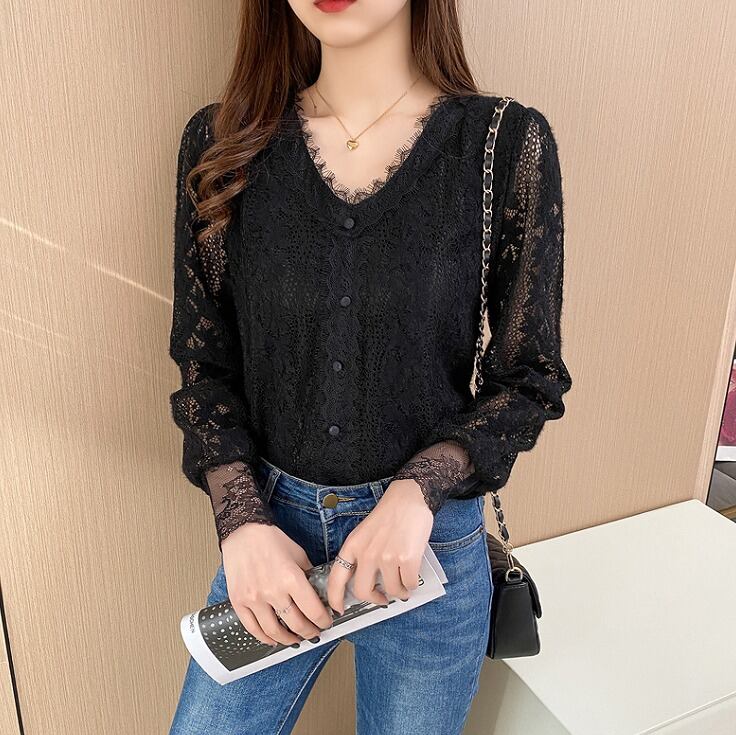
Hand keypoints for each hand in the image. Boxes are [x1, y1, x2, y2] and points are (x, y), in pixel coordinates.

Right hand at [221, 523, 333, 645]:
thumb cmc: (270, 540)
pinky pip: (252, 628)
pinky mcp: (238, 602)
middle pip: (296, 624)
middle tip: (314, 633)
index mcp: (291, 577)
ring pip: (274, 631)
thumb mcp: (298, 554)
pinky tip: (273, 639)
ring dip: (289, 640)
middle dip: (310, 632)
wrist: (243, 531)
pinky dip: (264, 638)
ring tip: (296, 640)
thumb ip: (308, 575)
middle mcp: (272, 591)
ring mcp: (254, 598)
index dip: (323, 621)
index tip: (326, 622)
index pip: (313, 610)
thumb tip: (318, 593)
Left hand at [327, 480, 433, 614]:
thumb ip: (361, 555)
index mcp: (353, 546)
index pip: (336, 578)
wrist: (409, 499)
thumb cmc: (388, 515)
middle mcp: (367, 554)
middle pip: (363, 591)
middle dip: (374, 599)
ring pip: (390, 591)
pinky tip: (411, 576)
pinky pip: (408, 585)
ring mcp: (387, 558)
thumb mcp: (364, 533)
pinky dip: (411, 585)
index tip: (338, 609)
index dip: (335, 598)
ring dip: (398, 592)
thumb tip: (366, 583)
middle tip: (381, 599)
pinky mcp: (407, 560)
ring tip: (403, 584)